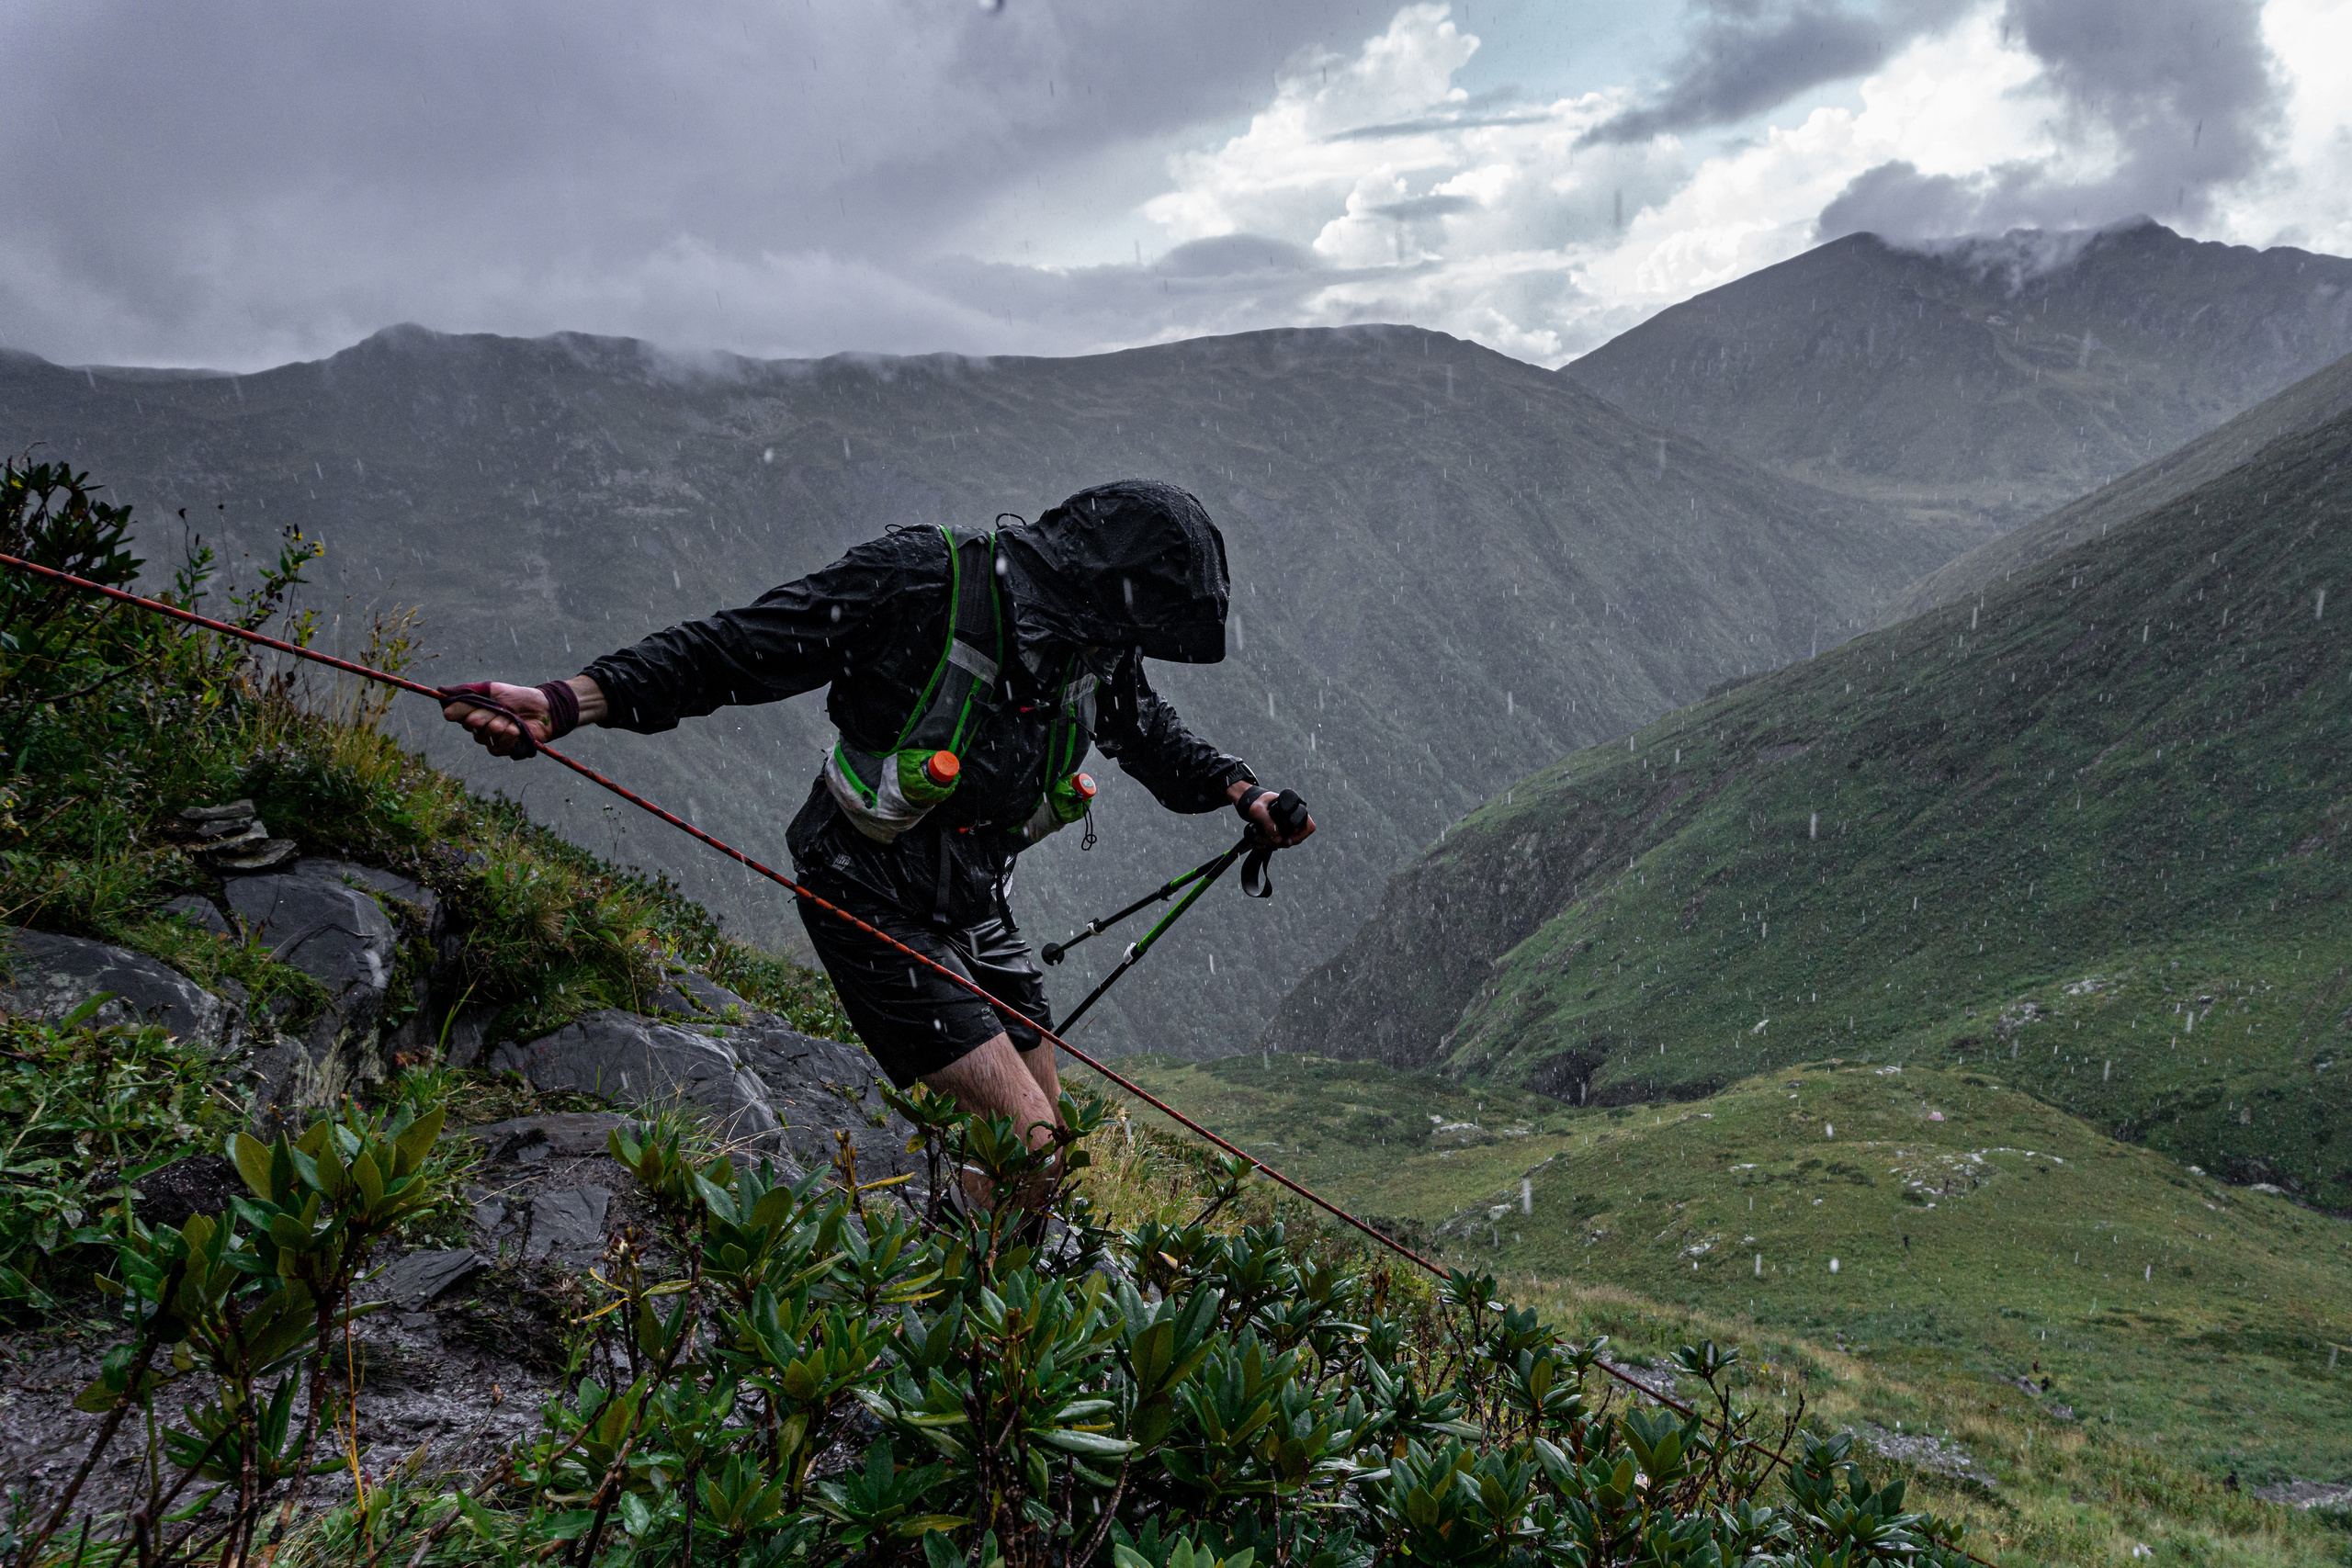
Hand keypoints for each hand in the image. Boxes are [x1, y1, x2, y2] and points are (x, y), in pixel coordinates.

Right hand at [441, 681, 558, 757]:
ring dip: (500, 724)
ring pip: (484, 736)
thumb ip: (467, 691)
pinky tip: (516, 730)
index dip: (463, 710)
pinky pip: (496, 748)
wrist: (542, 708)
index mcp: (471, 712)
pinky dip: (508, 737)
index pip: (453, 714)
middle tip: (502, 709)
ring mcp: (490, 740)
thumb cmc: (517, 698)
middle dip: (487, 714)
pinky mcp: (504, 750)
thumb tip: (441, 692)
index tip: (476, 703)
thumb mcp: (491, 689)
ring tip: (512, 719)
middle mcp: (477, 728)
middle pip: (470, 724)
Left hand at [1229, 781, 1315, 848]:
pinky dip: (1269, 843)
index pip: (1308, 826)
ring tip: (1258, 837)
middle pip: (1296, 838)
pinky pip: (1278, 841)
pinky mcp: (1278, 830)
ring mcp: (1286, 825)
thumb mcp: (1258, 810)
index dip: (1300, 836)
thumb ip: (1267, 822)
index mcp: (1294, 808)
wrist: (1245, 801)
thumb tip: (1278, 839)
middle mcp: (1292, 817)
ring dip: (1273, 843)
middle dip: (1281, 842)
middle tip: (1265, 840)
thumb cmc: (1253, 800)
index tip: (1286, 840)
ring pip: (1286, 841)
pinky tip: (1259, 839)